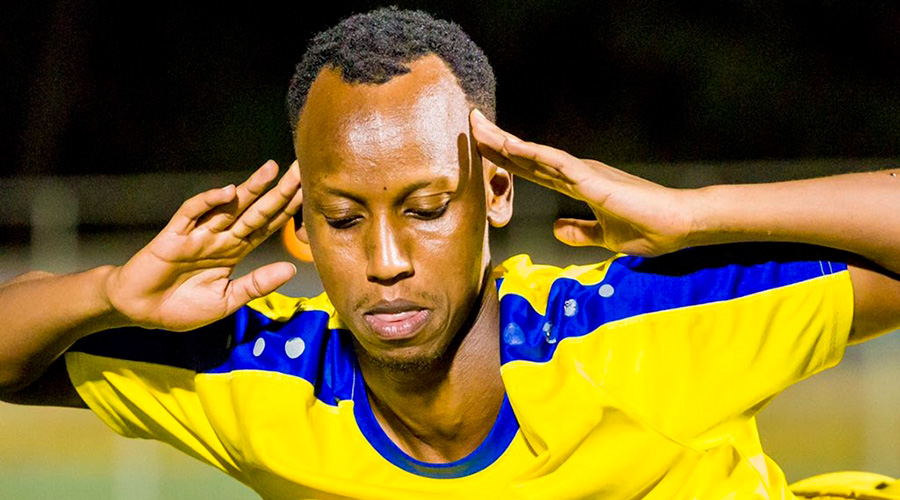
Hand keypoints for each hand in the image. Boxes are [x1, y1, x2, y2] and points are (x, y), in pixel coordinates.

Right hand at [105, 160, 302, 330]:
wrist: (140, 311)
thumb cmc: (182, 307)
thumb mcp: (227, 300)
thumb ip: (256, 285)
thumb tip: (291, 270)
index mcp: (235, 251)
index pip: (267, 226)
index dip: (287, 211)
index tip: (308, 195)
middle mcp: (220, 237)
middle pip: (255, 210)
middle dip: (277, 191)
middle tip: (300, 170)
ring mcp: (198, 233)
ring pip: (229, 206)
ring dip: (250, 188)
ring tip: (271, 170)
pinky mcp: (175, 235)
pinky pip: (193, 212)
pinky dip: (209, 201)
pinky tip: (228, 192)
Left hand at [471, 110, 694, 256]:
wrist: (679, 227)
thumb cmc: (648, 229)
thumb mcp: (604, 238)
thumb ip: (579, 232)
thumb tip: (555, 230)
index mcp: (576, 185)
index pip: (531, 170)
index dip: (504, 159)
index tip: (480, 148)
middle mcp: (576, 173)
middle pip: (526, 157)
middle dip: (495, 142)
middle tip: (469, 123)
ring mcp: (584, 173)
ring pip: (536, 154)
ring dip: (505, 141)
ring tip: (478, 126)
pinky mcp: (594, 179)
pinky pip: (558, 164)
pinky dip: (534, 154)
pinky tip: (512, 146)